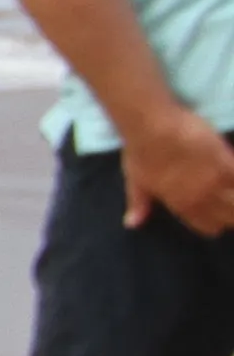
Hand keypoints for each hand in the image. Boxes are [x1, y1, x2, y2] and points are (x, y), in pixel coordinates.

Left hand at [124, 106, 233, 236]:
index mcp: (181, 204)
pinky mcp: (225, 162)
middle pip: (230, 218)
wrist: (153, 127)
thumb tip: (131, 223)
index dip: (216, 222)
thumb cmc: (141, 152)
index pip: (209, 227)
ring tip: (231, 183)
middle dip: (233, 212)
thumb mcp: (137, 181)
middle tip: (230, 197)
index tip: (219, 211)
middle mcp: (201, 197)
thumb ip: (139, 204)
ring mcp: (215, 181)